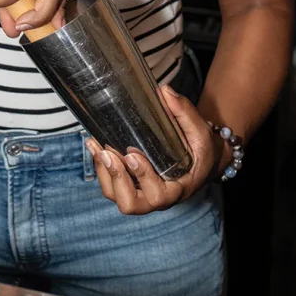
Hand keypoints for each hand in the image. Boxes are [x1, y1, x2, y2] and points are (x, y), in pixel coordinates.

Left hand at [86, 86, 225, 213]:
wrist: (202, 159)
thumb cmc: (201, 149)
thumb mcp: (200, 132)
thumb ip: (184, 112)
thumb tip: (164, 91)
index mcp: (176, 190)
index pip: (157, 196)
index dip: (142, 178)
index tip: (133, 155)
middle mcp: (156, 197)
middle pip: (130, 204)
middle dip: (115, 179)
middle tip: (108, 154)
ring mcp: (141, 193)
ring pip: (115, 195)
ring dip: (103, 173)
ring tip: (96, 146)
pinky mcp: (131, 185)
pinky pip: (110, 185)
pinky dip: (99, 167)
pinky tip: (93, 145)